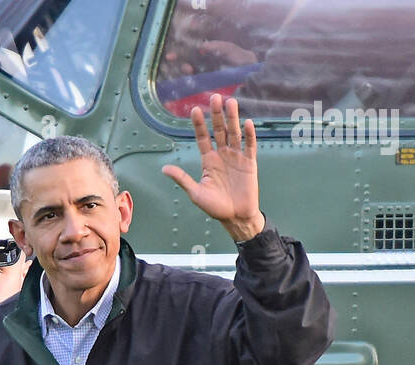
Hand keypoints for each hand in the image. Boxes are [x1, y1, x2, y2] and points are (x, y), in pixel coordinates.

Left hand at [161, 96, 263, 242]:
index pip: (203, 138)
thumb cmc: (215, 208)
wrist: (236, 218)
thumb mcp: (196, 193)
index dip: (199, 124)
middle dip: (216, 114)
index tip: (195, 109)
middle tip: (215, 97)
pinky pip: (250, 146)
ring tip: (230, 102)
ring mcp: (236, 157)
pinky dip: (249, 135)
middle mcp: (222, 155)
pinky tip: (247, 123)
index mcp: (208, 161)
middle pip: (219, 130)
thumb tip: (164, 169)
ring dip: (232, 118)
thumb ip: (182, 179)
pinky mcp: (249, 163)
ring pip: (234, 133)